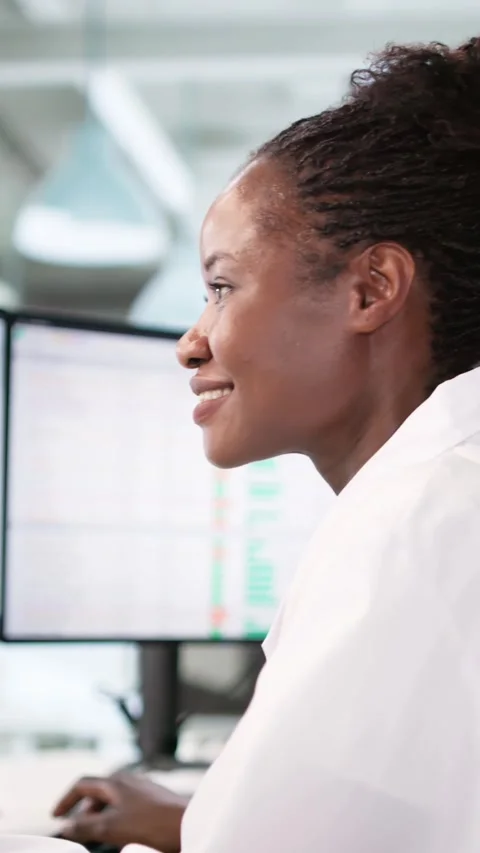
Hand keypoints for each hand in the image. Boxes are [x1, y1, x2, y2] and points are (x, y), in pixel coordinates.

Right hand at [53, 771, 187, 852]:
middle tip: (77, 830)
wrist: (188, 824)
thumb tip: (66, 826)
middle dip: (84, 811)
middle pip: (97, 793)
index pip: (82, 784)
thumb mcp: (111, 827)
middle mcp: (129, 780)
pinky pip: (127, 807)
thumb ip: (85, 826)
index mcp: (116, 781)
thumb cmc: (152, 823)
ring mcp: (142, 789)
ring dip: (100, 817)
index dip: (66, 800)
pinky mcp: (154, 800)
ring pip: (113, 801)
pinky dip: (116, 819)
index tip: (56, 816)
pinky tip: (121, 834)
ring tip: (97, 835)